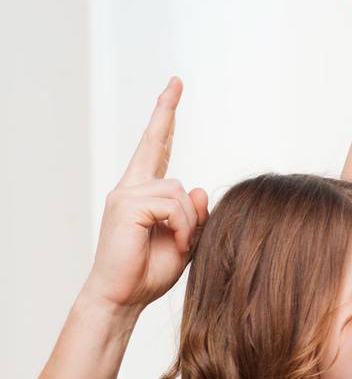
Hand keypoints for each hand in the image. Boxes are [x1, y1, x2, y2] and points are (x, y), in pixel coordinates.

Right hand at [81, 78, 209, 311]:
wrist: (123, 297)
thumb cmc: (150, 273)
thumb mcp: (187, 241)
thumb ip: (196, 215)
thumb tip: (202, 188)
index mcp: (144, 193)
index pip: (156, 148)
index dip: (164, 119)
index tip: (174, 88)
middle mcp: (131, 187)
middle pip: (155, 144)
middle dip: (166, 112)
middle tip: (177, 81)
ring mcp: (126, 194)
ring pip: (180, 190)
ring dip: (191, 221)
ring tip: (183, 244)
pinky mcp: (126, 205)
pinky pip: (174, 204)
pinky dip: (184, 226)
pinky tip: (178, 242)